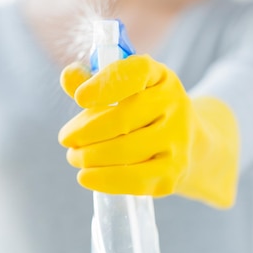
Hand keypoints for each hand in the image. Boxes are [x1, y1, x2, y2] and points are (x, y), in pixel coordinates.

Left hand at [59, 54, 239, 208]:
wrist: (187, 142)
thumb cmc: (143, 109)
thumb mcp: (125, 87)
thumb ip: (94, 80)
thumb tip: (69, 76)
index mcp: (159, 76)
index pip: (135, 72)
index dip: (105, 84)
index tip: (80, 98)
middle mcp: (174, 104)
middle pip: (123, 118)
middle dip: (86, 131)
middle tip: (66, 138)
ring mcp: (177, 139)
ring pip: (126, 151)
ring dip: (91, 156)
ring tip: (74, 156)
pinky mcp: (173, 172)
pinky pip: (135, 179)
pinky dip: (105, 179)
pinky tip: (85, 176)